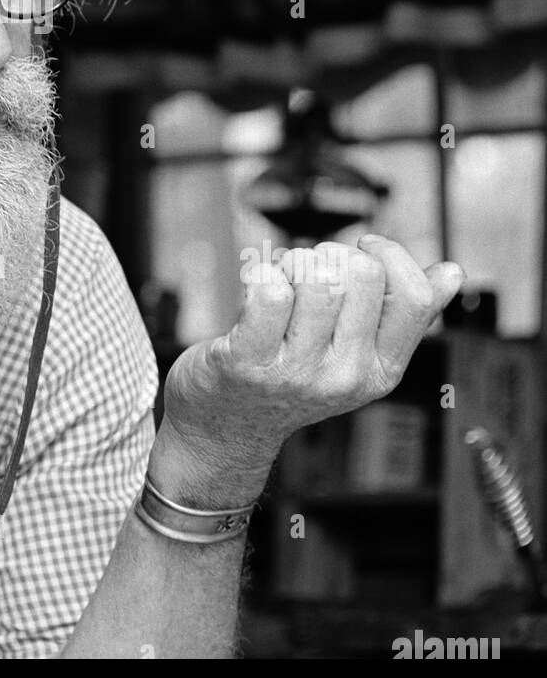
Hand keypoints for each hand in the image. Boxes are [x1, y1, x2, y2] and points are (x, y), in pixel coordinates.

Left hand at [149, 236, 464, 507]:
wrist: (225, 428)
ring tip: (280, 281)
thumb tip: (453, 274)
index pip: (414, 296)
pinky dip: (260, 274)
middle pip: (362, 274)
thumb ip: (401, 317)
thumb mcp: (355, 356)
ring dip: (292, 262)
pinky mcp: (247, 362)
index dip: (389, 254)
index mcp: (381, 371)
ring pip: (316, 276)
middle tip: (307, 271)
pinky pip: (268, 292)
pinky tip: (255, 288)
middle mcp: (344, 376)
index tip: (362, 250)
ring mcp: (296, 372)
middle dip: (331, 253)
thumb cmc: (291, 377)